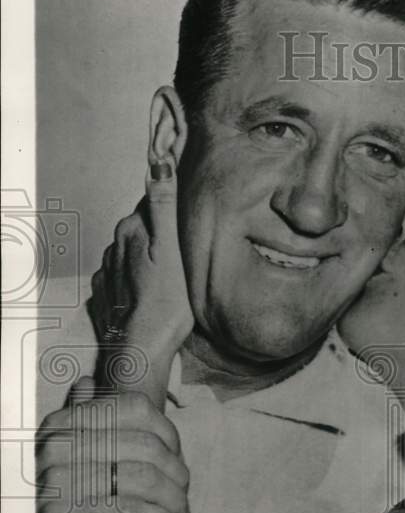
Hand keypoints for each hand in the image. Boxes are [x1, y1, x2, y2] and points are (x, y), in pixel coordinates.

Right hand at [35, 377, 190, 512]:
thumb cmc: (54, 506)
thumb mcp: (65, 459)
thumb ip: (79, 422)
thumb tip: (86, 383)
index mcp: (61, 425)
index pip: (135, 409)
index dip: (169, 435)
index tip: (177, 462)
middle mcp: (56, 447)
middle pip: (146, 448)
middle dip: (176, 477)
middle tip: (184, 501)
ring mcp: (56, 482)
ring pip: (143, 481)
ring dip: (174, 503)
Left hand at [89, 159, 193, 405]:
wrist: (139, 350)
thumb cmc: (165, 303)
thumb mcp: (174, 249)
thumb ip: (165, 205)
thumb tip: (158, 163)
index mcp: (132, 228)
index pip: (153, 201)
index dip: (173, 207)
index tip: (190, 217)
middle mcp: (114, 245)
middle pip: (143, 227)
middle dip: (161, 232)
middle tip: (187, 248)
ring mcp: (108, 270)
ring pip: (134, 251)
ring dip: (150, 256)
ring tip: (172, 272)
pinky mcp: (107, 293)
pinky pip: (125, 274)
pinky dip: (138, 277)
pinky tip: (153, 290)